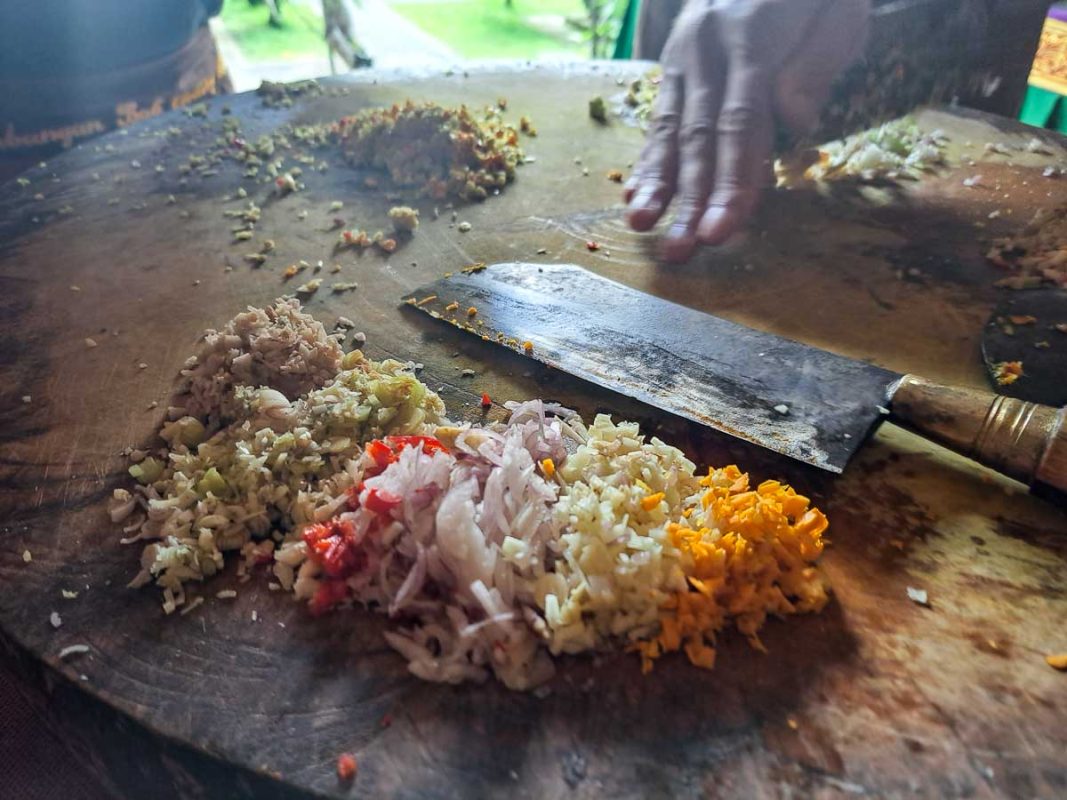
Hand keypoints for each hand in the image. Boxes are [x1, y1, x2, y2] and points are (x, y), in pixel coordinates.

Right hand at [624, 0, 870, 261]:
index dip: (732, 180)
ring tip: (640, 225)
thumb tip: (792, 121)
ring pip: (669, 129)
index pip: (741, 122)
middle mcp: (706, 48)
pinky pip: (659, 118)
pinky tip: (635, 196)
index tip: (724, 229)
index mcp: (751, 34)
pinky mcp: (672, 67)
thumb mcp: (838, 9)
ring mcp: (682, 57)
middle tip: (683, 248)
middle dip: (690, 198)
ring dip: (657, 183)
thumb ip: (817, 61)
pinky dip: (647, 161)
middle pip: (699, 136)